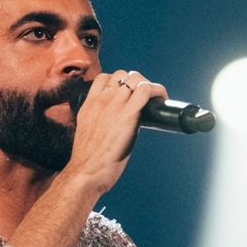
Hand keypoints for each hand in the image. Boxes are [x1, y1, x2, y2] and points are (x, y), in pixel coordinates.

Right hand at [61, 69, 166, 195]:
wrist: (85, 172)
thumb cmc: (88, 159)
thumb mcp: (87, 131)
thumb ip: (98, 120)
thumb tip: (114, 122)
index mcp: (90, 104)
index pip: (105, 77)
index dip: (120, 81)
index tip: (128, 93)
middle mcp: (101, 100)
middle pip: (123, 75)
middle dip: (136, 82)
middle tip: (144, 98)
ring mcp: (114, 106)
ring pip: (135, 79)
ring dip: (147, 86)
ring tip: (153, 100)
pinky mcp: (127, 116)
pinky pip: (145, 91)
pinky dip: (156, 91)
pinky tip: (160, 101)